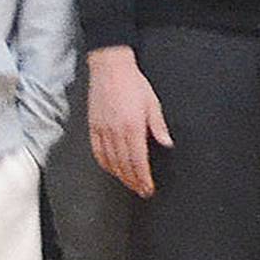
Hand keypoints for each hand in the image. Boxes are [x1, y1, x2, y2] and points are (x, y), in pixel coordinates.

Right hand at [88, 45, 171, 195]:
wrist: (110, 68)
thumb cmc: (132, 82)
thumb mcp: (152, 102)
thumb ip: (158, 125)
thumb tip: (166, 142)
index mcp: (133, 127)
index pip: (138, 161)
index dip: (143, 178)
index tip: (148, 188)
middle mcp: (116, 132)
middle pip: (124, 166)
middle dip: (134, 181)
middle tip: (141, 191)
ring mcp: (102, 130)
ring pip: (110, 162)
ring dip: (120, 176)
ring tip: (129, 183)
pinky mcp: (93, 126)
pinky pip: (97, 152)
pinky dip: (104, 164)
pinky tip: (110, 168)